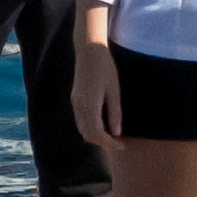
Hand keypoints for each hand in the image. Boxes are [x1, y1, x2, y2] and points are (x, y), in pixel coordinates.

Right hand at [69, 31, 122, 147]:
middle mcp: (79, 106)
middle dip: (102, 142)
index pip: (97, 133)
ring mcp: (75, 103)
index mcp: (89, 105)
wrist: (89, 51)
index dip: (109, 143)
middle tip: (118, 142)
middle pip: (87, 134)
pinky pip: (80, 120)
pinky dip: (90, 127)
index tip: (122, 145)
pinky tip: (102, 124)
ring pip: (82, 129)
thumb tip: (116, 133)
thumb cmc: (105, 68)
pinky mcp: (75, 99)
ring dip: (95, 136)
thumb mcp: (114, 90)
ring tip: (111, 135)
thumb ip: (115, 113)